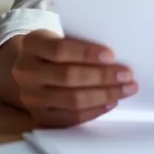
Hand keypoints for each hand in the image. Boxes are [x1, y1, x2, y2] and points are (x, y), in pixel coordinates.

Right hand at [11, 30, 136, 126]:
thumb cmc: (58, 49)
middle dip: (102, 76)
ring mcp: (30, 96)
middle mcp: (25, 71)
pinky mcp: (39, 116)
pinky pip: (70, 118)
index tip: (112, 55)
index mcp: (32, 44)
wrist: (33, 68)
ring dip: (104, 95)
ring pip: (71, 100)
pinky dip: (94, 111)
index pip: (59, 50)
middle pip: (68, 77)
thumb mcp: (63, 36)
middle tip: (127, 75)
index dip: (87, 53)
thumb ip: (82, 43)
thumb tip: (116, 57)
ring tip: (126, 89)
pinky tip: (110, 103)